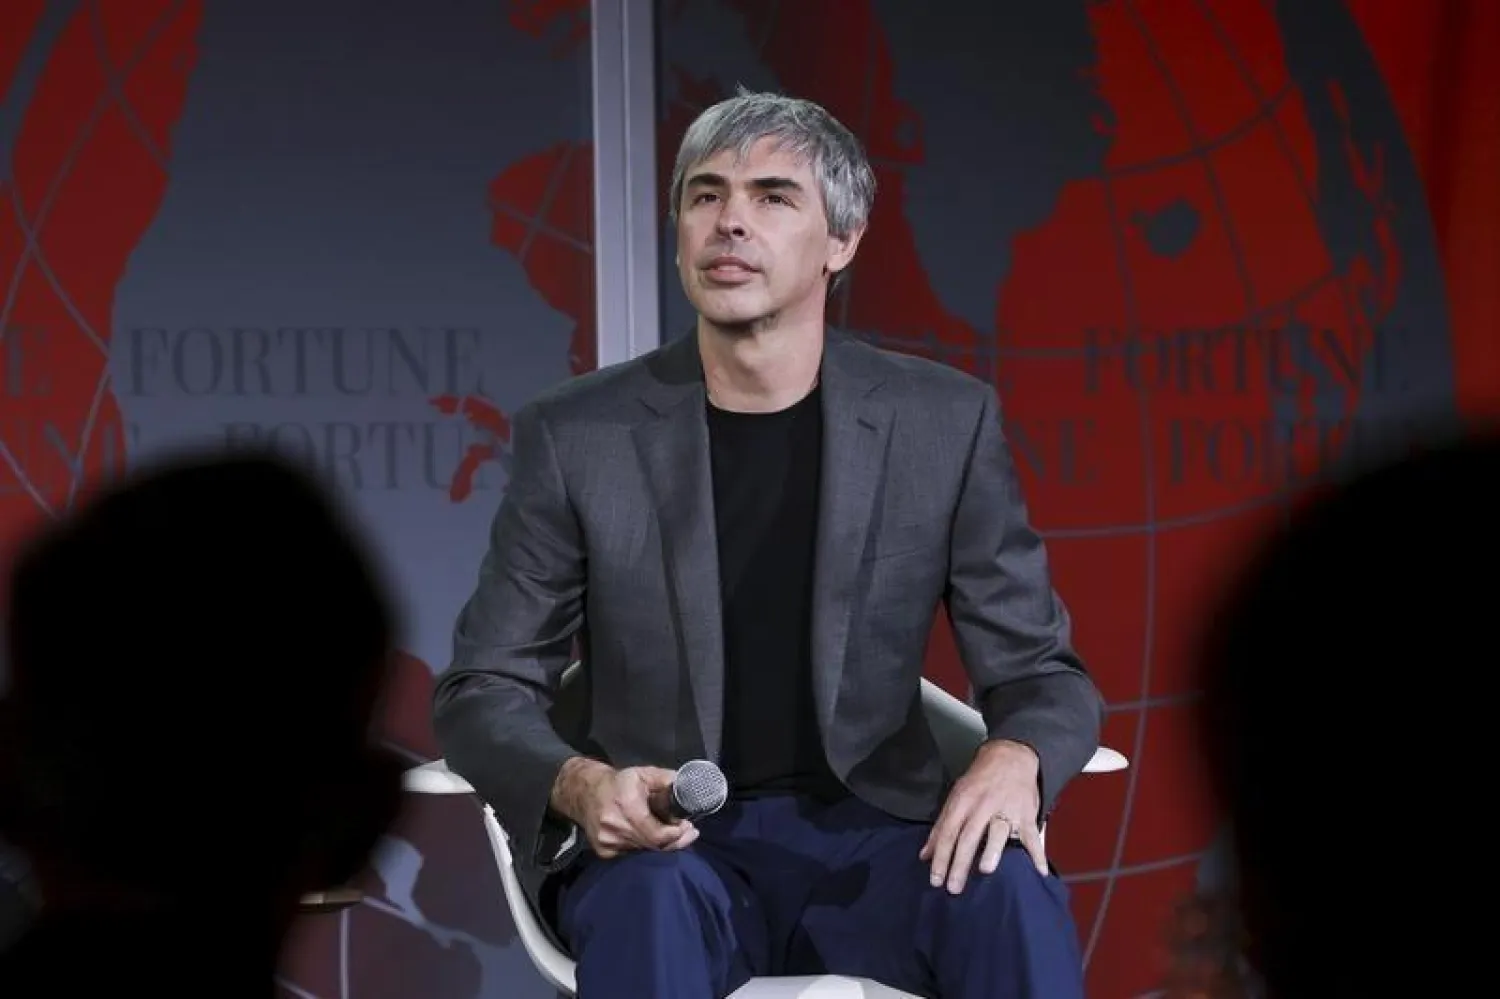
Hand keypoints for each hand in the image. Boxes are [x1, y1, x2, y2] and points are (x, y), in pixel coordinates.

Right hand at [552, 758, 698, 858]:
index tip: (688, 827)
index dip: (676, 834)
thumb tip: (687, 786)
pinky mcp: (604, 852)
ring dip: (659, 844)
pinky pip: (632, 854)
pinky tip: (647, 835)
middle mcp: (615, 827)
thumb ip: (666, 780)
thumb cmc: (618, 783)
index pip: (657, 834)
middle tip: (688, 832)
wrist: (584, 793)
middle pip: (654, 845)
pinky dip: (644, 847)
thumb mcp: (643, 774)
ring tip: (668, 831)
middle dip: (674, 840)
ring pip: (644, 851)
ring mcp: (608, 842)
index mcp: (627, 806)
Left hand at [920, 739, 1046, 893]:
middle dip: (960, 863)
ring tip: (986, 869)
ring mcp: (1007, 810)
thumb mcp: (956, 797)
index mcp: (963, 802)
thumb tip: (925, 855)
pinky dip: (1037, 854)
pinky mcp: (1027, 815)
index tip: (935, 879)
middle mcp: (983, 806)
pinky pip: (1033, 836)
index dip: (941, 856)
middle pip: (969, 836)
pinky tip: (1039, 871)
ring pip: (998, 832)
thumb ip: (941, 827)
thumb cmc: (979, 780)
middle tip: (953, 887)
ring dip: (992, 850)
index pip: (948, 832)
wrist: (1010, 756)